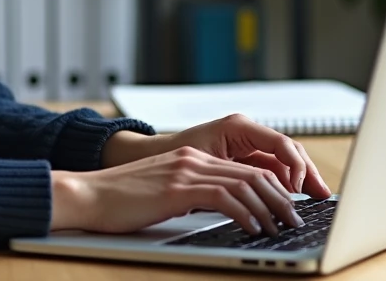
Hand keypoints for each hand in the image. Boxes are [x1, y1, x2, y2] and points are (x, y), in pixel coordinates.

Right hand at [51, 146, 305, 235]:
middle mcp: (193, 159)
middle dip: (282, 197)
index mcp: (192, 158)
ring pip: (245, 184)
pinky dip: (245, 213)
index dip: (273, 187)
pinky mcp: (178, 188)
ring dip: (270, 208)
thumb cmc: (121, 200)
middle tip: (297, 219)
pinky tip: (254, 228)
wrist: (89, 194)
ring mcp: (186, 171)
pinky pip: (224, 198)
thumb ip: (193, 194)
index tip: (289, 207)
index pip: (245, 168)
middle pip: (253, 173)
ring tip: (283, 226)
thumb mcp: (165, 193)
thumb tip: (224, 211)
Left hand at [164, 114, 331, 197]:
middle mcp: (246, 131)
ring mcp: (247, 143)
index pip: (280, 143)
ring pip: (284, 160)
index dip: (296, 166)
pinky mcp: (245, 155)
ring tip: (317, 198)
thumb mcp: (208, 167)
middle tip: (323, 195)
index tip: (299, 189)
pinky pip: (272, 167)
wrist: (156, 156)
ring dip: (301, 178)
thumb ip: (238, 176)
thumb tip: (265, 191)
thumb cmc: (175, 157)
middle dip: (307, 172)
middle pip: (289, 150)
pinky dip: (285, 181)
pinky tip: (294, 197)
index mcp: (238, 127)